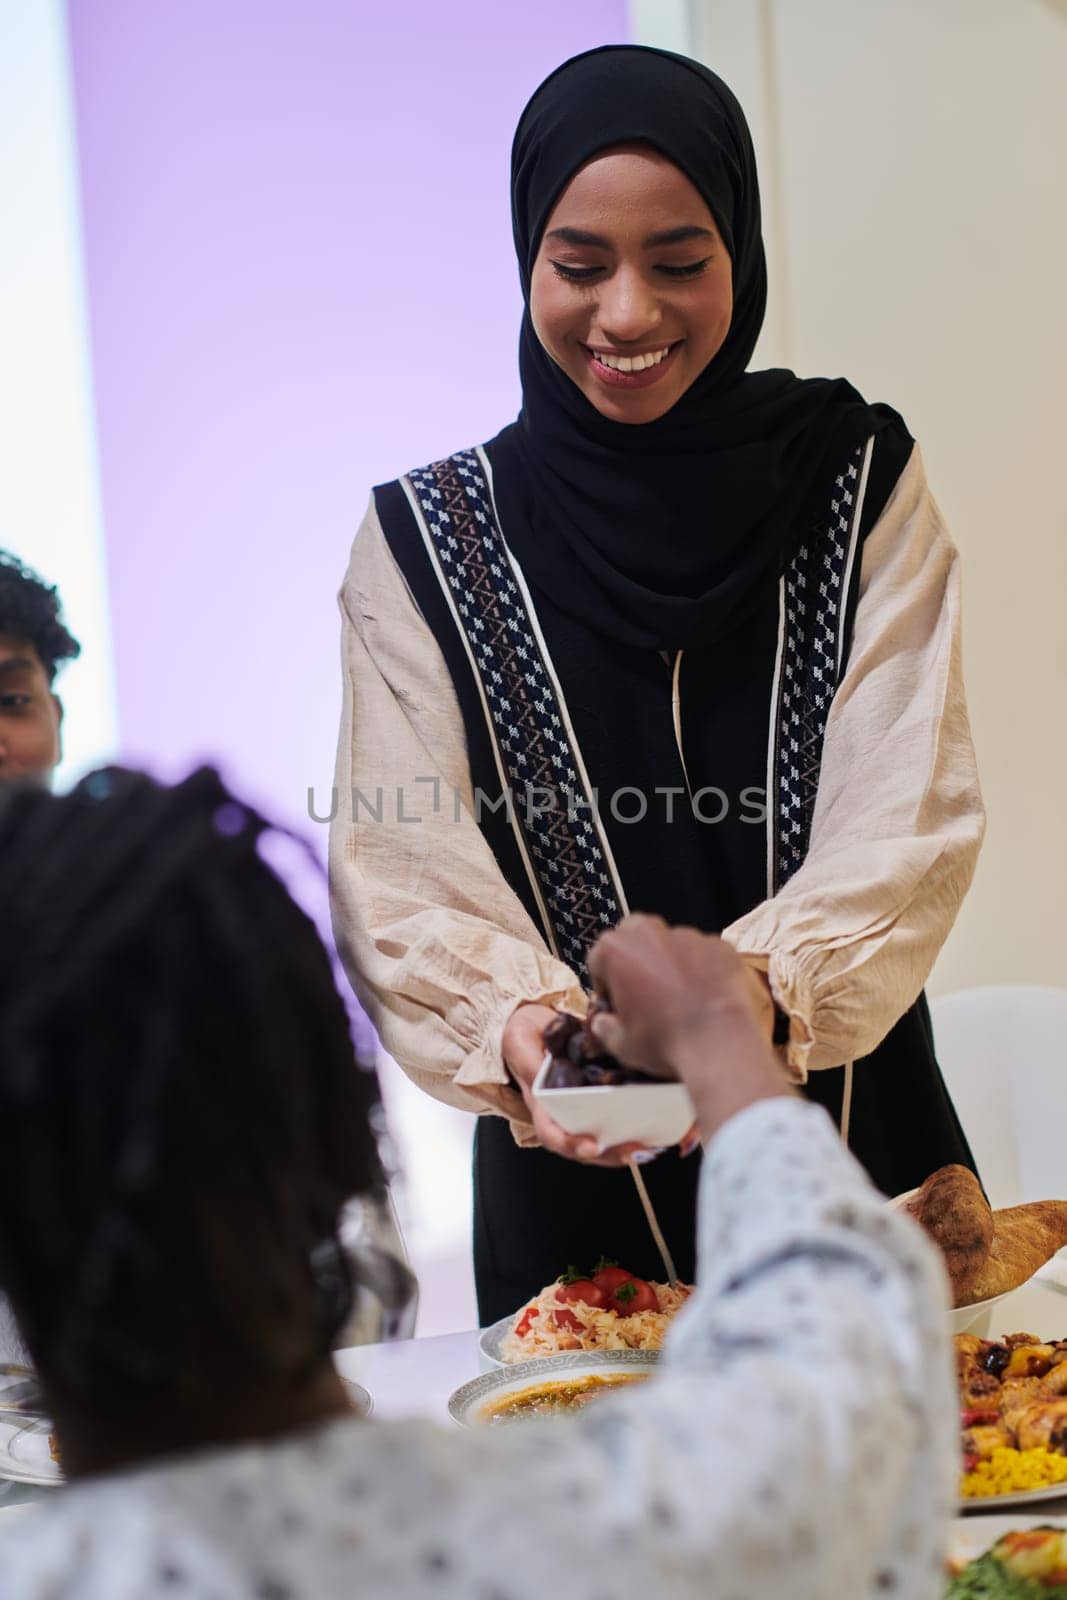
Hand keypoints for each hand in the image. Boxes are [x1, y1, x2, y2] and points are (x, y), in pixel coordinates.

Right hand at [501, 1002, 650, 1166]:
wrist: (536, 1024)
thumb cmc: (526, 1035)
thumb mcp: (519, 1042)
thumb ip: (529, 1060)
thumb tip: (541, 1074)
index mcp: (542, 1106)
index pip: (552, 1135)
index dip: (571, 1144)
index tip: (593, 1146)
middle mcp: (564, 1115)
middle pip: (586, 1148)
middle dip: (612, 1154)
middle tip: (636, 1150)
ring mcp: (583, 1111)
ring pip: (606, 1142)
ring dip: (629, 1148)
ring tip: (652, 1145)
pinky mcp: (602, 1100)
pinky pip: (619, 1122)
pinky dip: (639, 1128)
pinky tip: (660, 1127)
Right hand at [586, 916, 791, 1141]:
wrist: (719, 1044)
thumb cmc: (666, 1043)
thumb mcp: (621, 1044)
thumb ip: (606, 1028)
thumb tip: (604, 1024)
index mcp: (616, 949)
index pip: (598, 959)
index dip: (604, 985)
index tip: (614, 1004)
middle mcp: (650, 933)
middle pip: (633, 936)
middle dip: (634, 959)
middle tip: (642, 992)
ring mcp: (688, 936)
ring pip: (671, 944)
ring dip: (669, 964)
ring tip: (678, 998)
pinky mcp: (719, 945)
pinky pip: (704, 954)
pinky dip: (702, 970)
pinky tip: (704, 997)